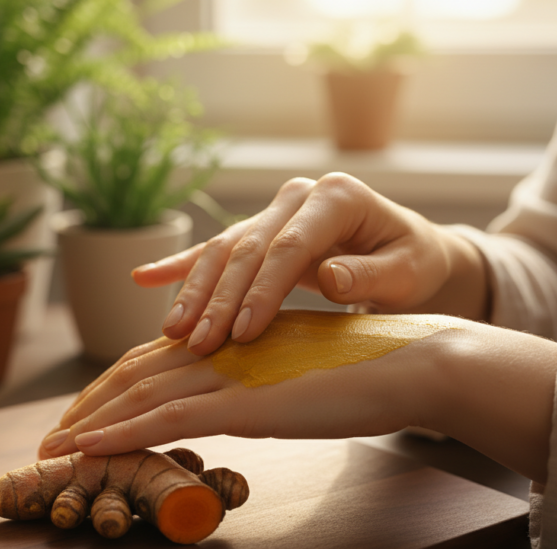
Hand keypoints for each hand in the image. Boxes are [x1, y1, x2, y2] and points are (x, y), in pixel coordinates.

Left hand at [38, 315, 556, 482]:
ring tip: (52, 449)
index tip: (88, 410)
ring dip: (90, 422)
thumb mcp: (302, 372)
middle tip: (54, 434)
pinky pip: (165, 420)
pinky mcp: (243, 403)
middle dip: (90, 403)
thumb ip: (265, 379)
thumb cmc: (369, 371)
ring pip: (140, 394)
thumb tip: (244, 398)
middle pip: (136, 371)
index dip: (116, 383)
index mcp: (236, 338)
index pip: (159, 358)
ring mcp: (231, 373)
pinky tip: (88, 449)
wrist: (412, 364)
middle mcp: (224, 348)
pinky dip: (120, 435)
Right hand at [132, 173, 488, 355]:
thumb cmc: (413, 263)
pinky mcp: (259, 232)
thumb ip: (372, 274)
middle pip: (247, 248)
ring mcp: (274, 211)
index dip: (262, 290)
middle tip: (198, 344)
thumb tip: (331, 277)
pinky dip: (180, 266)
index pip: (289, 245)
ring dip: (194, 292)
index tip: (243, 333)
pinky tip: (144, 278)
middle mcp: (297, 196)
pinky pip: (214, 250)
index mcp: (336, 197)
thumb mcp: (409, 272)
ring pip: (223, 250)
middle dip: (219, 299)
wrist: (409, 250)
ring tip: (171, 332)